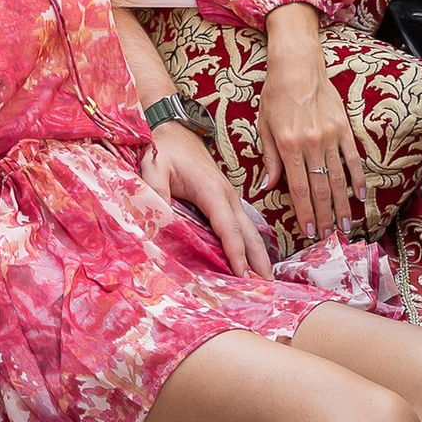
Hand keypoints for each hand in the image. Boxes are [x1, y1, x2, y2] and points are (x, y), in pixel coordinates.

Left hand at [142, 120, 271, 278]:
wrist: (176, 131)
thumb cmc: (165, 150)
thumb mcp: (155, 167)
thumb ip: (156, 193)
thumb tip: (158, 222)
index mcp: (213, 192)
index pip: (229, 229)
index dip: (237, 255)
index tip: (243, 278)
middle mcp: (228, 197)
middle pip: (250, 235)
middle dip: (259, 263)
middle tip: (266, 291)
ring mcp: (231, 200)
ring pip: (251, 233)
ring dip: (259, 257)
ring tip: (264, 284)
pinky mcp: (227, 202)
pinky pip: (243, 228)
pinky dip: (251, 248)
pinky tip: (251, 264)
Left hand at [256, 37, 364, 243]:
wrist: (298, 64)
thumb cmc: (276, 94)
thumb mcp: (264, 125)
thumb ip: (270, 158)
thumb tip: (269, 187)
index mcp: (289, 145)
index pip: (299, 188)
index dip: (305, 212)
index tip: (309, 231)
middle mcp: (312, 143)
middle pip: (321, 188)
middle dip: (324, 216)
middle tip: (329, 237)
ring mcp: (331, 136)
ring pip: (338, 178)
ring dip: (342, 205)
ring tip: (345, 226)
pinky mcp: (344, 128)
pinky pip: (353, 159)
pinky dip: (358, 178)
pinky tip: (361, 197)